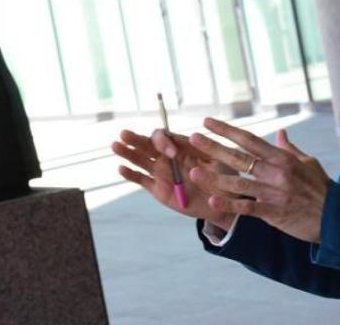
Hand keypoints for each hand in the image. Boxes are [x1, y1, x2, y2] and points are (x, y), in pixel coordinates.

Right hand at [112, 129, 236, 229]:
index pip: (166, 137)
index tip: (172, 153)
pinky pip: (141, 180)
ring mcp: (161, 172)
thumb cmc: (223, 178)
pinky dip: (131, 175)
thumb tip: (193, 136)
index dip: (164, 141)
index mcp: (181, 146)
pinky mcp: (158, 189)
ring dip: (128, 153)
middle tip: (125, 134)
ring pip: (140, 160)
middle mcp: (168, 157)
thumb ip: (207, 150)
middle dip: (136, 139)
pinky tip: (122, 169)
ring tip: (115, 145)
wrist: (223, 204)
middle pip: (147, 144)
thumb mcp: (219, 162)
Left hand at [188, 117, 331, 242]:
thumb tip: (281, 132)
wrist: (337, 216)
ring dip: (215, 177)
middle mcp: (275, 172)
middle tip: (193, 138)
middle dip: (214, 147)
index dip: (227, 130)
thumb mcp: (308, 163)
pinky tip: (212, 201)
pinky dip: (230, 205)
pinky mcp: (274, 212)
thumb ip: (290, 148)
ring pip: (238, 183)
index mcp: (282, 158)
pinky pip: (247, 208)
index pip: (249, 139)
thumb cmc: (321, 188)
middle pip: (239, 157)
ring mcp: (273, 192)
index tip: (208, 122)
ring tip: (194, 171)